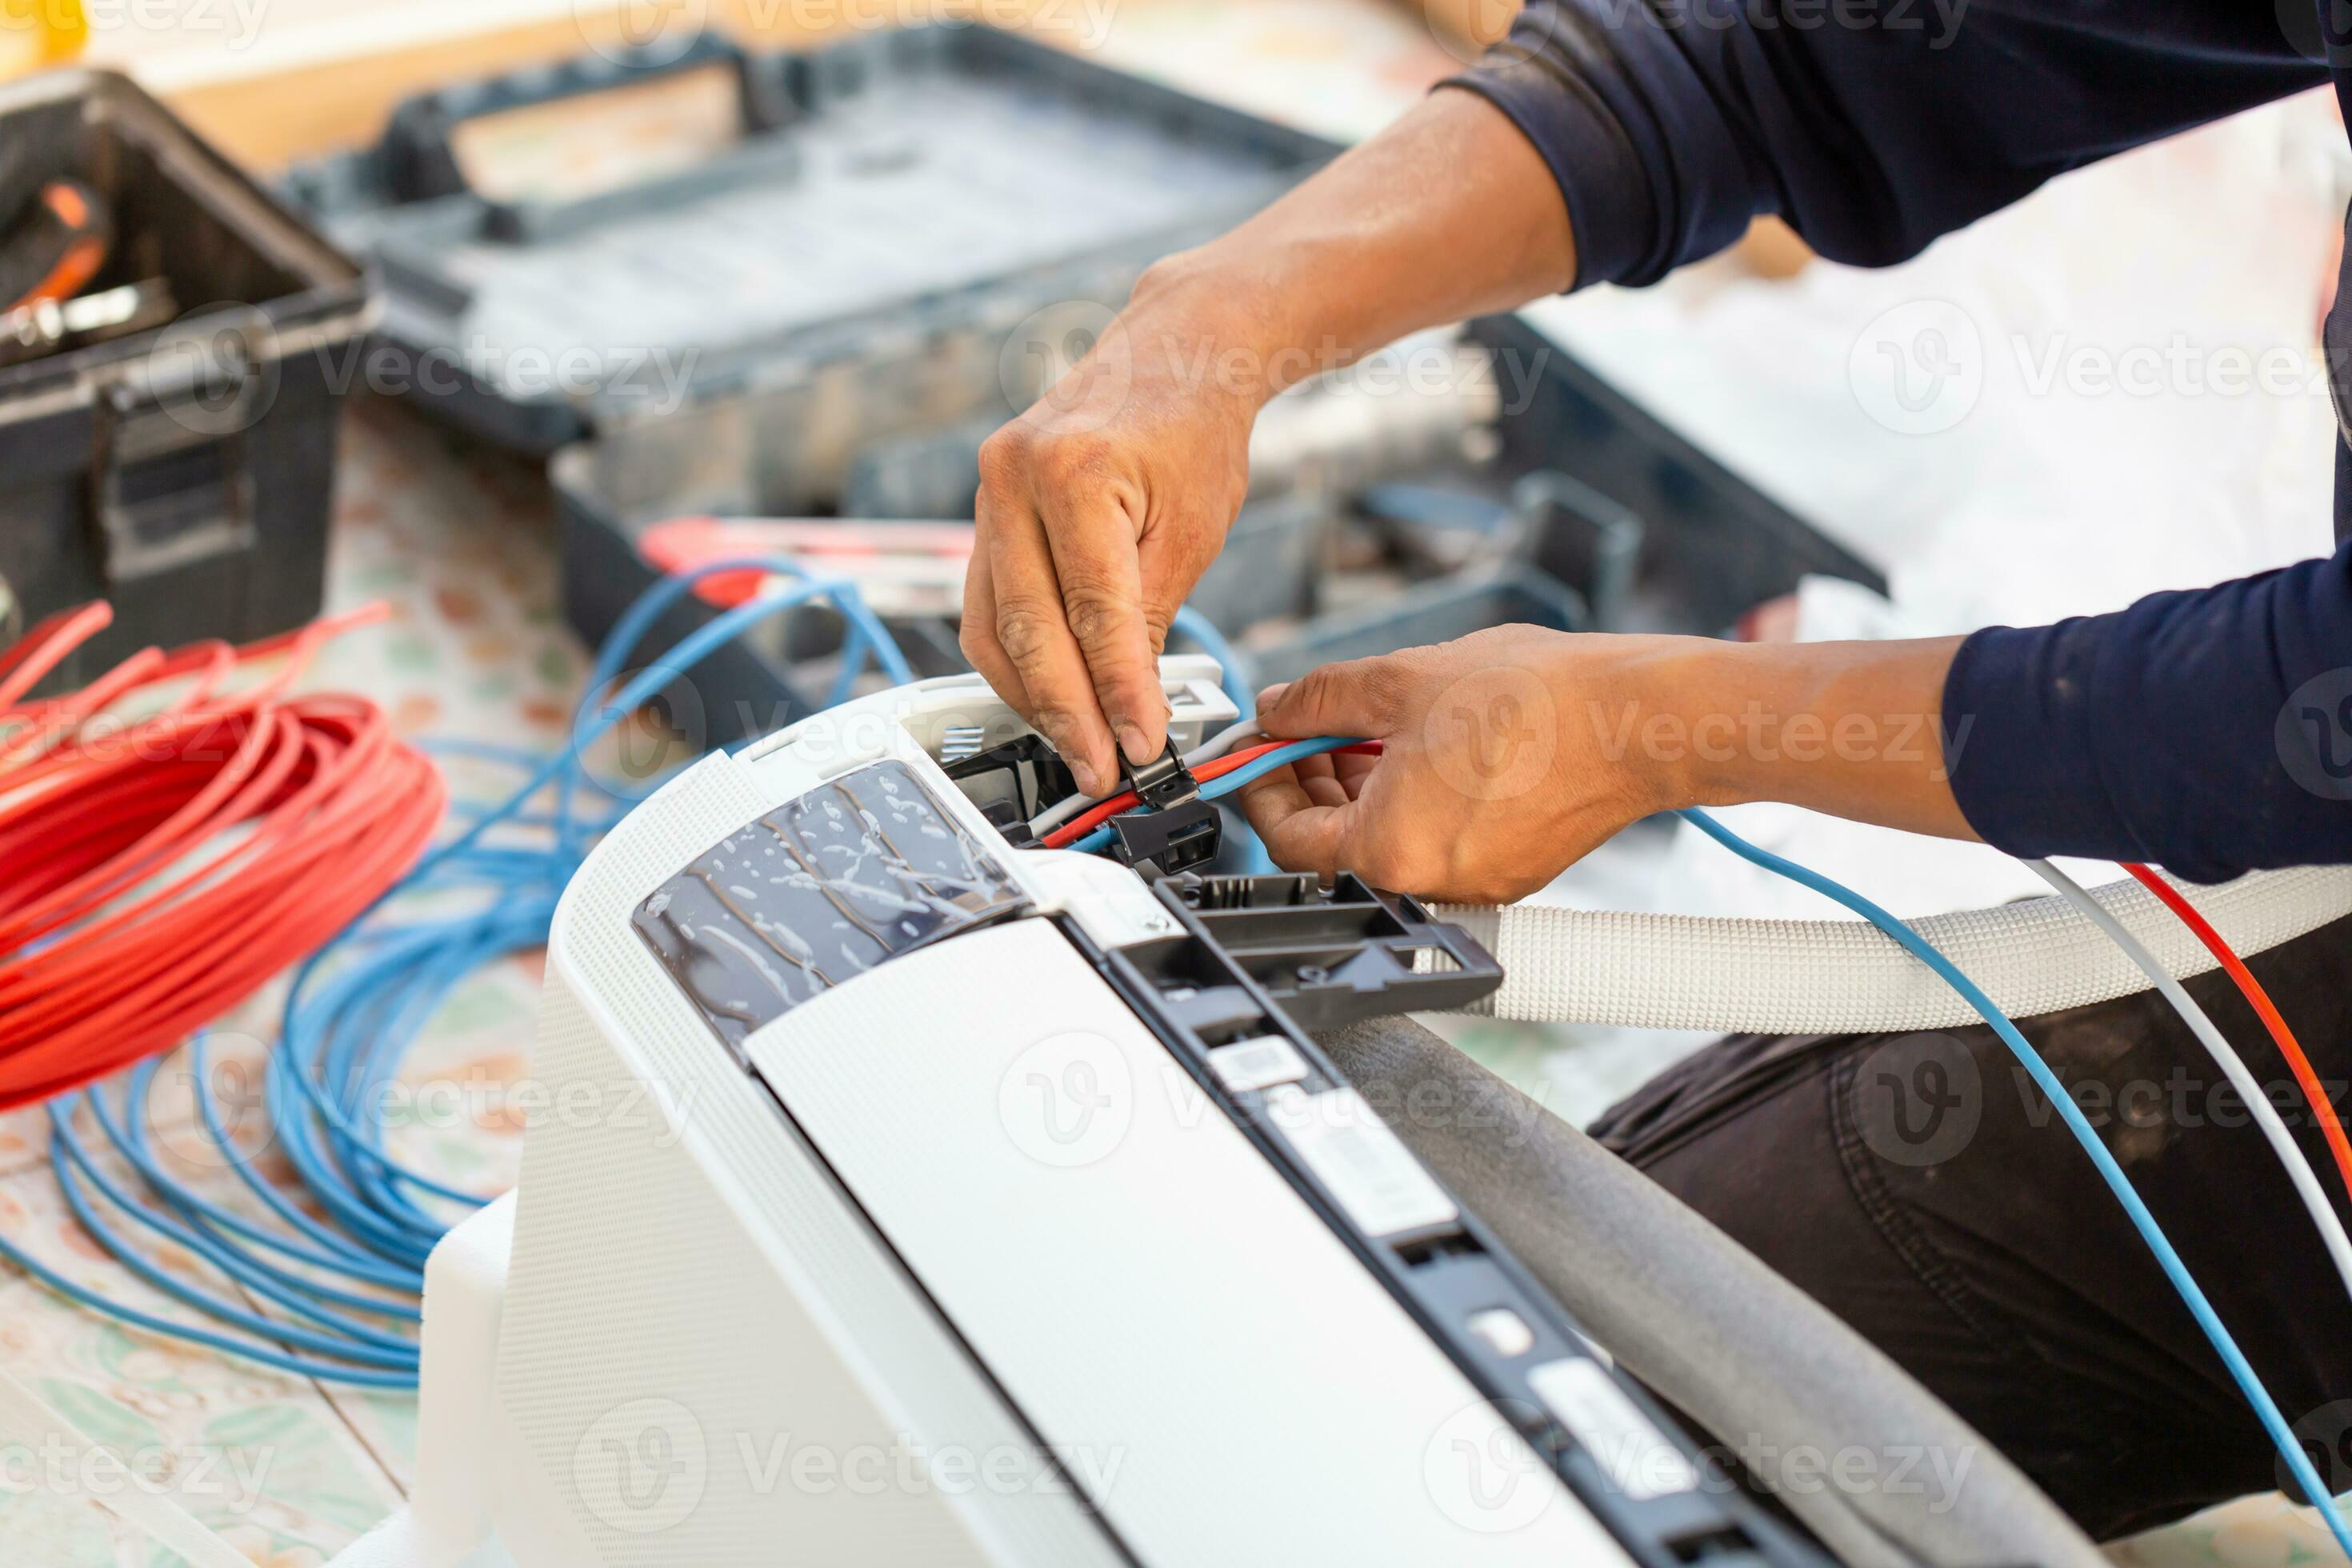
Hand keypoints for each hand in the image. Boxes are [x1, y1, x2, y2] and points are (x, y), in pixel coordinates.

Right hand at [962, 270, 1260, 797]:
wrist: (1170, 353)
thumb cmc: (1191, 430)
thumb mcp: (1191, 529)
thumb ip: (1150, 617)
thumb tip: (1128, 711)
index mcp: (1071, 470)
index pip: (1091, 612)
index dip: (1115, 693)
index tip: (1140, 749)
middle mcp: (1011, 477)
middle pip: (1027, 628)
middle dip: (1067, 715)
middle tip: (1103, 771)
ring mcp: (987, 493)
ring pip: (992, 627)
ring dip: (1032, 699)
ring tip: (1080, 748)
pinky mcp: (984, 513)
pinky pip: (987, 607)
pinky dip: (1018, 661)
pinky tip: (1051, 699)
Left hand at [1235, 627, 1672, 902]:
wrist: (1636, 719)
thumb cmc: (1535, 703)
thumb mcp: (1397, 680)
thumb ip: (1317, 699)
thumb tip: (1277, 709)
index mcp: (1387, 853)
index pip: (1286, 838)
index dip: (1263, 784)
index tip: (1261, 749)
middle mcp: (1429, 884)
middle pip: (1336, 845)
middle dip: (1314, 781)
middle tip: (1313, 727)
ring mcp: (1476, 884)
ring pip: (1390, 840)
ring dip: (1366, 787)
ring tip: (1375, 725)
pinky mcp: (1513, 870)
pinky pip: (1439, 840)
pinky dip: (1416, 799)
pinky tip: (1427, 746)